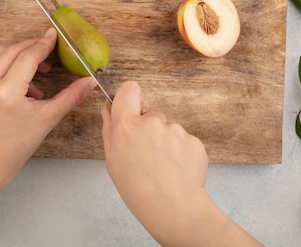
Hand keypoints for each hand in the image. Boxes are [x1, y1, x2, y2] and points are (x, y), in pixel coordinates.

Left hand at [0, 27, 95, 184]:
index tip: (55, 36)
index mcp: (8, 93)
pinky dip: (9, 63)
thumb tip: (91, 81)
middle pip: (13, 50)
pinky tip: (25, 79)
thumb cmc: (19, 144)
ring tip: (39, 67)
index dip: (43, 44)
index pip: (28, 57)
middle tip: (50, 51)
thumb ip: (71, 97)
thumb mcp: (48, 119)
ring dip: (20, 52)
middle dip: (33, 46)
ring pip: (1, 53)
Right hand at [101, 81, 209, 245]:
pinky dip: (182, 153)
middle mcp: (152, 123)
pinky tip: (176, 170)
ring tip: (163, 168)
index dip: (130, 98)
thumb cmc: (138, 190)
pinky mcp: (194, 140)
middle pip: (151, 115)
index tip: (133, 112)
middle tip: (148, 156)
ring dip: (166, 143)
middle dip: (149, 130)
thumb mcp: (112, 162)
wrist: (174, 210)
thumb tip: (106, 108)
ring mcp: (175, 130)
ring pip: (169, 129)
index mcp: (127, 127)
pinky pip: (185, 140)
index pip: (129, 90)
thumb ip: (109, 130)